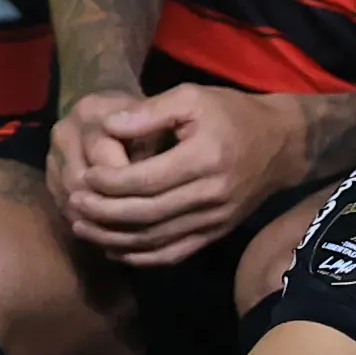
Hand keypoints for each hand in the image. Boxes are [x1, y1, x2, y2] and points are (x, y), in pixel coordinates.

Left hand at [49, 83, 303, 267]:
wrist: (282, 144)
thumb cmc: (231, 114)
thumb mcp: (193, 97)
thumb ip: (149, 111)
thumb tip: (107, 126)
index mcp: (204, 158)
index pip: (146, 181)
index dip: (110, 183)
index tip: (84, 177)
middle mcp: (211, 195)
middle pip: (147, 215)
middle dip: (103, 213)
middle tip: (73, 204)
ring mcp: (215, 220)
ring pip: (156, 241)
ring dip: (114, 238)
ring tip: (81, 227)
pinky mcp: (215, 233)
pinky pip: (174, 254)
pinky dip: (141, 257)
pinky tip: (113, 249)